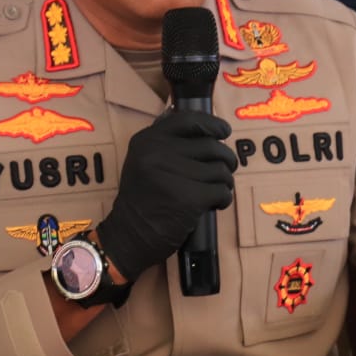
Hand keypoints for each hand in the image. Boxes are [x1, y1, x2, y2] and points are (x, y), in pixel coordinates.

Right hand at [97, 110, 237, 281]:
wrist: (128, 236)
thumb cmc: (141, 200)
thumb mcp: (142, 161)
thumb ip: (165, 141)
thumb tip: (200, 123)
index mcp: (147, 140)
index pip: (188, 119)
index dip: (212, 124)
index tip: (224, 131)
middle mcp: (157, 152)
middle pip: (211, 146)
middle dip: (226, 159)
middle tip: (227, 169)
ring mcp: (173, 175)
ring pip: (219, 170)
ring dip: (224, 181)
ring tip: (216, 191)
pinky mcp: (188, 198)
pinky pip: (221, 191)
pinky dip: (223, 198)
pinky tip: (215, 204)